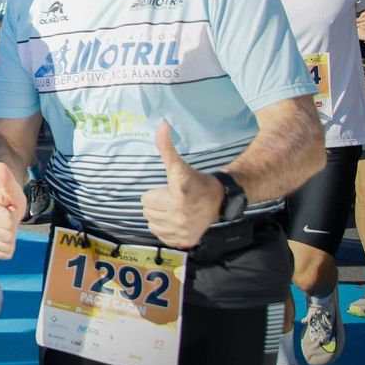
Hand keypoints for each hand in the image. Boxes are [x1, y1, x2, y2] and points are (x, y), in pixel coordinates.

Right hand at [0, 161, 26, 258]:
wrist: (4, 213)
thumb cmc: (10, 202)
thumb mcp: (14, 192)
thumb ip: (7, 181)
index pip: (7, 220)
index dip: (13, 216)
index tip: (9, 210)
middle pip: (7, 234)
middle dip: (12, 229)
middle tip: (8, 221)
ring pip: (5, 245)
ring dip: (11, 239)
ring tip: (6, 229)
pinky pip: (2, 255)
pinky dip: (8, 249)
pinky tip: (3, 239)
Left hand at [140, 122, 222, 249]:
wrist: (218, 199)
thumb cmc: (195, 180)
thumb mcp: (179, 165)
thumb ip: (166, 146)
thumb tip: (162, 124)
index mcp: (177, 197)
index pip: (146, 199)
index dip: (155, 192)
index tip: (169, 190)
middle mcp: (180, 216)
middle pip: (148, 212)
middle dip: (156, 204)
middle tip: (171, 199)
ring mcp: (184, 231)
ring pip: (153, 224)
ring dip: (159, 216)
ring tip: (173, 208)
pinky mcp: (186, 241)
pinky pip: (161, 236)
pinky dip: (165, 229)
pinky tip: (176, 220)